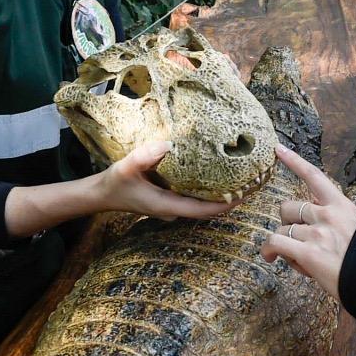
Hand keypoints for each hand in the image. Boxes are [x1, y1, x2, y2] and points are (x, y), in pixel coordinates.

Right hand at [94, 140, 234, 219]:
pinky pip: (196, 197)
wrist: (102, 194)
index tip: (246, 193)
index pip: (205, 210)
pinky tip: (220, 175)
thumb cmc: (115, 182)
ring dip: (223, 194)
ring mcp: (174, 205)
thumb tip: (168, 145)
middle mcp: (175, 209)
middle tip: (253, 182)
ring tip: (243, 178)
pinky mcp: (171, 198)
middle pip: (210, 209)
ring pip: (204, 204)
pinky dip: (210, 190)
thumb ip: (144, 157)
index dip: (227, 204)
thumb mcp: (127, 167)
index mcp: (169, 206)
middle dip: (231, 199)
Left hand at [261, 144, 355, 300]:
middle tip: (298, 241)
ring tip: (298, 257)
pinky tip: (270, 256)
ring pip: (282, 228)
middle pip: (289, 207)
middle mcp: (328, 215)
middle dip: (288, 223)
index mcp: (342, 206)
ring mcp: (318, 233)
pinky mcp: (308, 253)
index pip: (314, 176)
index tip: (277, 149)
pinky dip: (268, 250)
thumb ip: (336, 222)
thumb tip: (314, 224)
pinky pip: (275, 242)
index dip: (294, 161)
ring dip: (284, 242)